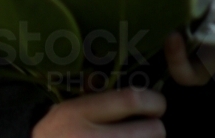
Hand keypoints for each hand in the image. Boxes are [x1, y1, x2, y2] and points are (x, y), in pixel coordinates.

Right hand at [32, 88, 166, 137]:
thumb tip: (123, 82)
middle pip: (151, 130)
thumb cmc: (57, 132)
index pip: (130, 101)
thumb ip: (94, 94)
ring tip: (141, 137)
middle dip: (156, 127)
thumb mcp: (69, 107)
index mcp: (81, 112)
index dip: (153, 100)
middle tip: (151, 125)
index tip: (157, 102)